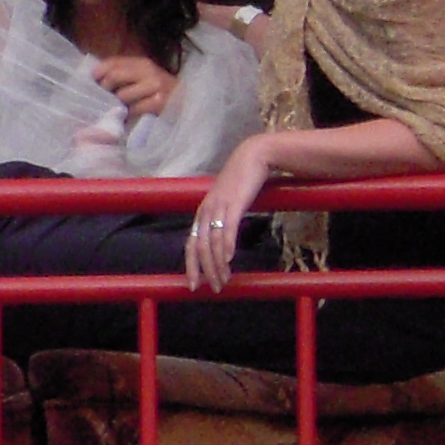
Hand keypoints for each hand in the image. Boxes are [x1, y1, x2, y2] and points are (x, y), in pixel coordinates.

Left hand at [90, 54, 177, 120]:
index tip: (92, 83)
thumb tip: (93, 77)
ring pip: (122, 95)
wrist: (186, 103)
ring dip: (116, 104)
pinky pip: (133, 109)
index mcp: (141, 62)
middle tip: (103, 99)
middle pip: (113, 76)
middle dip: (104, 89)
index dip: (97, 73)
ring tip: (118, 108)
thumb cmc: (158, 92)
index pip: (111, 63)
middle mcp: (148, 70)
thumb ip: (122, 74)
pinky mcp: (159, 102)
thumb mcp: (142, 78)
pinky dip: (127, 114)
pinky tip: (128, 116)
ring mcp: (155, 85)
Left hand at [184, 136, 275, 292]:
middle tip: (213, 288)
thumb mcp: (228, 203)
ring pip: (212, 242)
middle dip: (205, 271)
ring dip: (218, 265)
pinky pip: (227, 229)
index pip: (190, 245)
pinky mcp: (233, 203)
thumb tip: (224, 241)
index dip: (191, 266)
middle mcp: (205, 211)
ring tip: (224, 280)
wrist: (253, 157)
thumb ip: (224, 220)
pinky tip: (229, 259)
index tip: (194, 285)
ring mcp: (217, 207)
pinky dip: (226, 246)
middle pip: (199, 248)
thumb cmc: (243, 182)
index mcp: (202, 214)